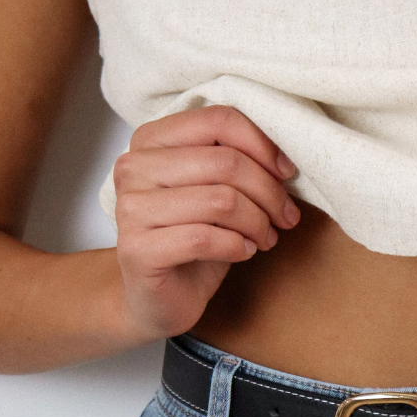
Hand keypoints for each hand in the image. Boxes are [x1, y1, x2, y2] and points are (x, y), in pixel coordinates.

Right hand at [112, 105, 299, 340]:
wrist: (157, 297)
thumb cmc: (192, 236)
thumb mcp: (216, 189)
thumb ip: (237, 161)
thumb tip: (286, 160)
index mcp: (151, 139)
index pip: (218, 119)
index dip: (263, 145)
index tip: (286, 172)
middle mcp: (133, 167)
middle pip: (226, 161)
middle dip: (269, 191)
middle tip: (286, 216)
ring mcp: (130, 208)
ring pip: (222, 201)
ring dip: (258, 223)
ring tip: (266, 237)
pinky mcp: (136, 249)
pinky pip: (205, 238)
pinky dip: (238, 246)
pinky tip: (244, 252)